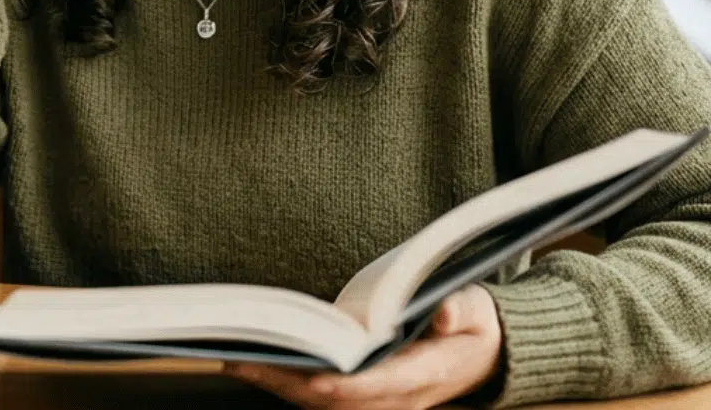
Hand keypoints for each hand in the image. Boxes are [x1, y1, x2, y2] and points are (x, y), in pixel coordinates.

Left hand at [225, 285, 502, 409]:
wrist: (478, 357)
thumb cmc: (470, 325)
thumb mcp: (475, 310)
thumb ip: (460, 310)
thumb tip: (444, 314)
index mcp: (423, 376)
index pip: (378, 386)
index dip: (344, 384)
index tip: (314, 375)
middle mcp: (394, 400)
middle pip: (333, 399)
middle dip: (287, 382)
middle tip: (242, 359)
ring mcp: (375, 404)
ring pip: (318, 403)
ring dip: (276, 384)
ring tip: (233, 357)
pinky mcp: (360, 399)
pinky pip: (315, 399)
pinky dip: (283, 383)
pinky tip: (252, 363)